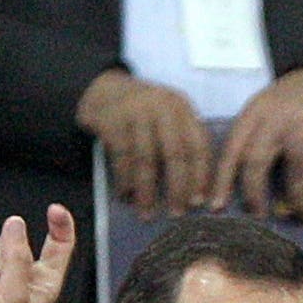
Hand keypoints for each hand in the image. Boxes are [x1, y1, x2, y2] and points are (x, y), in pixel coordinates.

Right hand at [78, 71, 213, 219]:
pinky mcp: (110, 119)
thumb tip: (196, 191)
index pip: (198, 146)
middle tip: (176, 214)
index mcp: (182, 108)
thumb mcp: (168, 117)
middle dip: (177, 188)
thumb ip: (183, 142)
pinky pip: (121, 157)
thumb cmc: (143, 113)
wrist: (102, 88)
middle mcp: (162, 107)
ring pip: (146, 159)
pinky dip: (124, 179)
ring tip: (146, 213)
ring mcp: (135, 111)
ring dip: (146, 190)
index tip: (199, 203)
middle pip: (175, 154)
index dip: (200, 177)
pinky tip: (125, 195)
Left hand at [215, 68, 302, 220]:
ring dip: (298, 199)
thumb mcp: (260, 113)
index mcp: (253, 115)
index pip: (232, 150)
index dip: (222, 181)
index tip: (215, 207)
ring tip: (300, 216)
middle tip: (258, 215)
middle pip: (258, 161)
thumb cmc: (284, 105)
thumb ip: (251, 142)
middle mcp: (276, 121)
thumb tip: (240, 188)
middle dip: (255, 194)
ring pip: (297, 172)